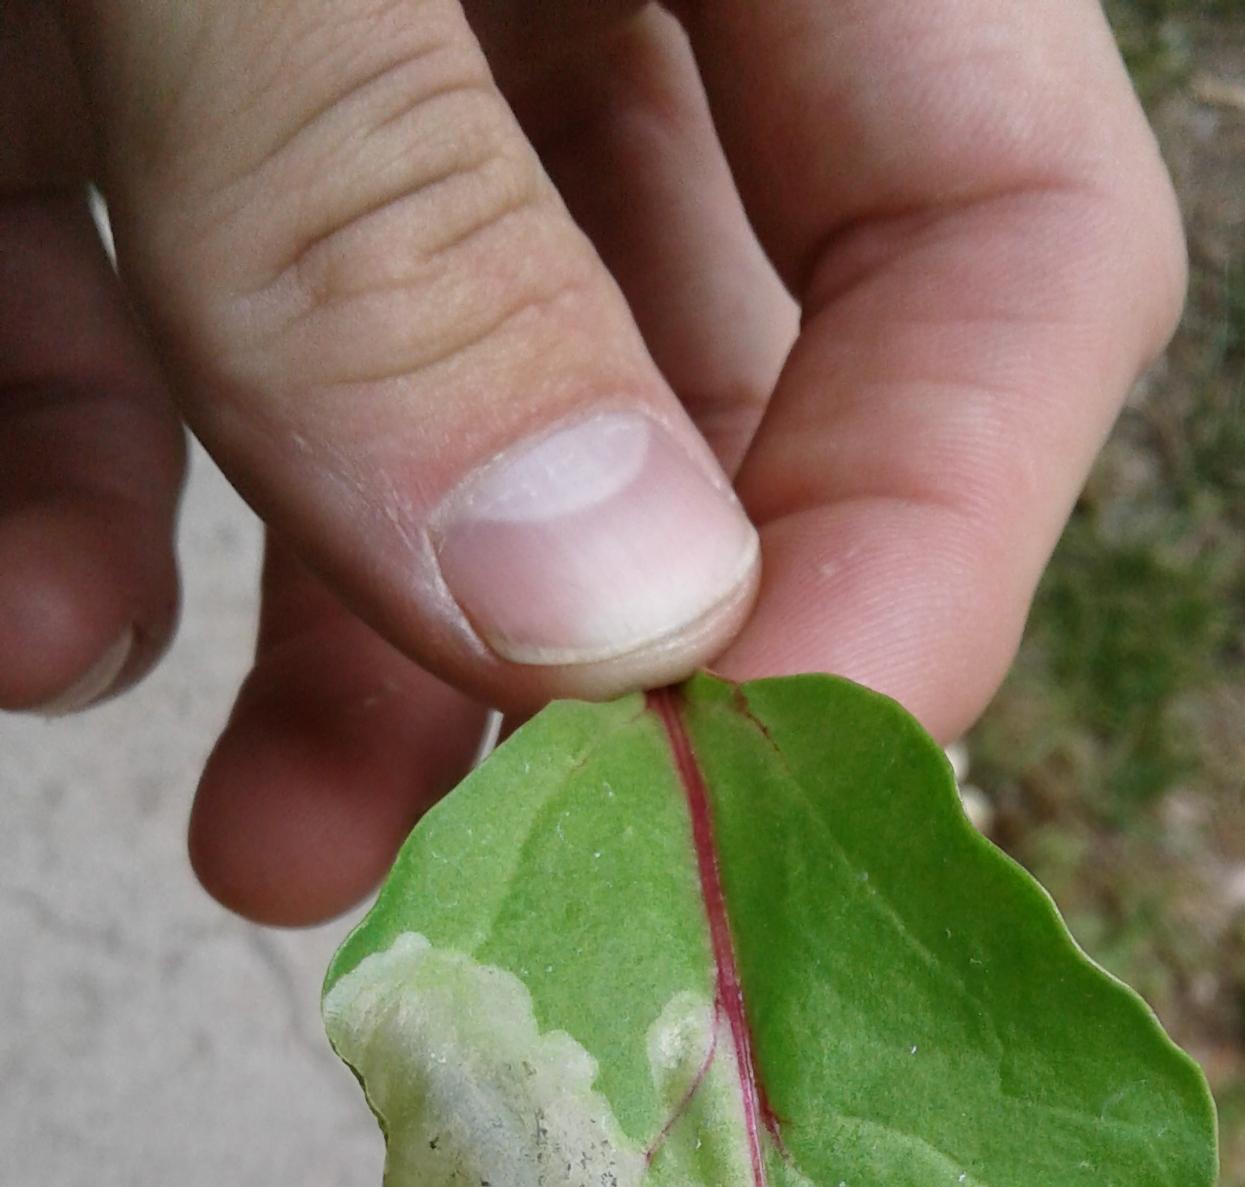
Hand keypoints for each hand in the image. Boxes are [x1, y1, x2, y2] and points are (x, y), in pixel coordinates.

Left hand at [2, 0, 1182, 924]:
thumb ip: (402, 200)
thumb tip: (608, 615)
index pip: (1003, 251)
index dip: (926, 556)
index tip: (759, 814)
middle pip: (705, 380)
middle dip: (590, 674)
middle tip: (495, 897)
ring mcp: (340, 14)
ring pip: (433, 404)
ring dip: (346, 661)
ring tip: (272, 850)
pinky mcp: (106, 50)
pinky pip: (152, 321)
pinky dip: (87, 493)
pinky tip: (25, 618)